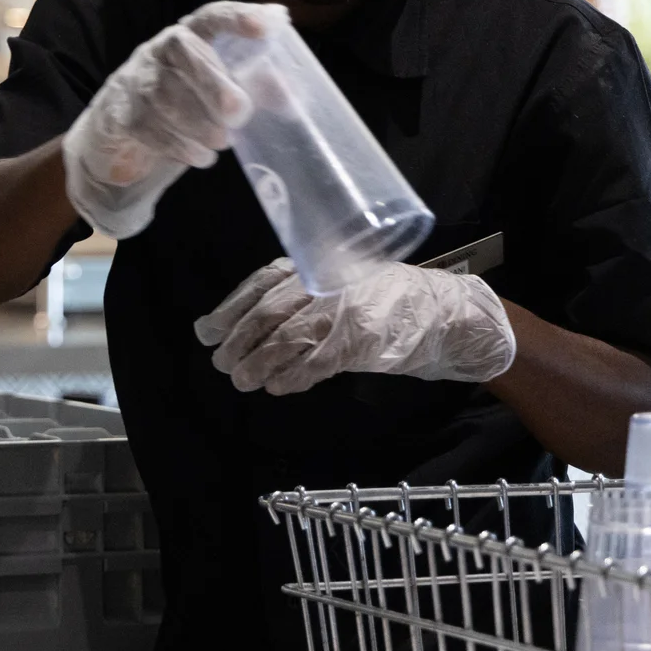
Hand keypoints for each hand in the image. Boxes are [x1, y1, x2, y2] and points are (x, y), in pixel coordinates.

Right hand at [61, 0, 270, 237]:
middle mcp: (160, 50)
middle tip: (239, 112)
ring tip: (221, 142)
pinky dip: (177, 144)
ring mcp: (136, 79)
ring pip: (162, 92)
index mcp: (191, 36)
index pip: (212, 16)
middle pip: (182, 49)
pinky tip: (199, 157)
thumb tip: (293, 99)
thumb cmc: (184, 103)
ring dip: (196, 121)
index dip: (239, 18)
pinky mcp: (120, 113)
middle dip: (212, 81)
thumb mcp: (220, 92)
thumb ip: (254, 89)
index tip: (270, 26)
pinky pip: (145, 124)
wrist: (123, 132)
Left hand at [194, 257, 516, 395]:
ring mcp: (345, 310)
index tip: (207, 330)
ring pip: (287, 339)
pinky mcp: (361, 340)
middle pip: (267, 312)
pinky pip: (316, 362)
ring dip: (258, 363)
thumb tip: (242, 324)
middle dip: (238, 340)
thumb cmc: (385, 301)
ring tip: (243, 380)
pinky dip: (292, 377)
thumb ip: (299, 296)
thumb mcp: (340, 283)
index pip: (261, 283)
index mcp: (319, 264)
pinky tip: (278, 387)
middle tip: (222, 362)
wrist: (443, 312)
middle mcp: (328, 282)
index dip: (230, 308)